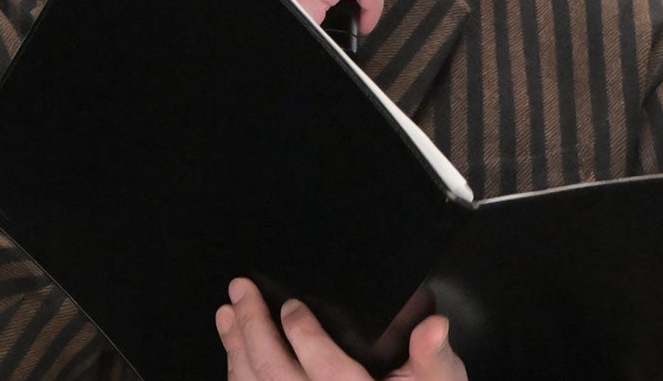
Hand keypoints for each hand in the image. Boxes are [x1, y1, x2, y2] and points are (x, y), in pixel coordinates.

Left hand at [216, 278, 467, 380]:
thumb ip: (435, 357)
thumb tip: (434, 325)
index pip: (327, 370)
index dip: (303, 334)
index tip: (291, 305)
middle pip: (275, 375)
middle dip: (253, 329)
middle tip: (240, 291)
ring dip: (236, 351)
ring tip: (226, 314)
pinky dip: (238, 378)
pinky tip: (234, 357)